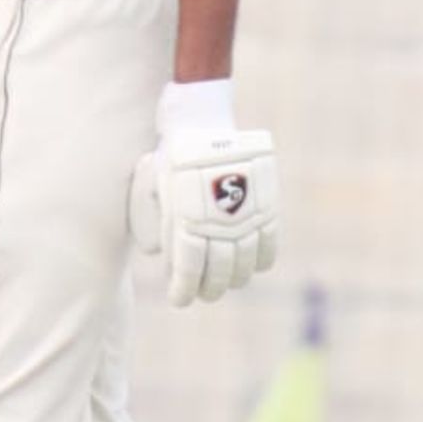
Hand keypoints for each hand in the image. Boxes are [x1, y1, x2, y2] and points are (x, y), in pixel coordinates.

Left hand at [130, 80, 278, 306]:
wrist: (201, 120)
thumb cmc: (171, 156)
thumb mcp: (153, 189)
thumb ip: (157, 225)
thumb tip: (158, 256)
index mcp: (187, 220)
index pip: (188, 268)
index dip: (183, 289)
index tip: (179, 300)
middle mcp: (218, 222)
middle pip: (218, 271)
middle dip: (208, 289)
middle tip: (203, 295)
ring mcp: (245, 214)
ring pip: (244, 263)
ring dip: (234, 279)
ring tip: (227, 283)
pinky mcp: (266, 204)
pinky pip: (269, 242)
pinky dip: (261, 260)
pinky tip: (253, 267)